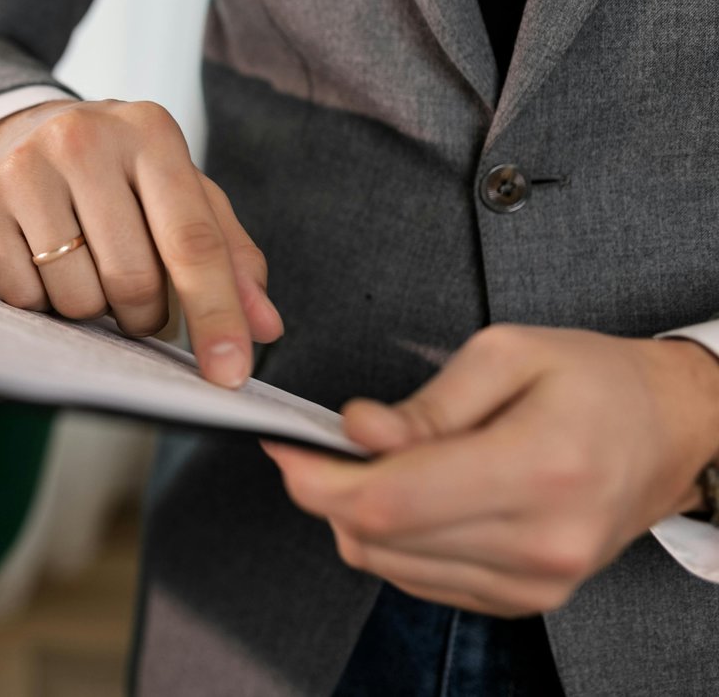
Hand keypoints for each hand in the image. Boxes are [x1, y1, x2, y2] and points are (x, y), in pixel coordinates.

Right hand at [0, 98, 282, 385]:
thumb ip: (231, 256)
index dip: (216, 315)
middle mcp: (84, 139)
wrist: (28, 130)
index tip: (230, 375)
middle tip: (138, 307)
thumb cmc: (121, 174)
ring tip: (88, 274)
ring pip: (75, 296)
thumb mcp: (184, 194)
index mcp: (151, 134)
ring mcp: (25, 166)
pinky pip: (21, 295)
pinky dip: (41, 302)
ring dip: (91, 311)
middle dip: (144, 317)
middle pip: (132, 279)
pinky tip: (44, 267)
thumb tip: (265, 327)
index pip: (192, 241)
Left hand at [264, 325, 718, 615]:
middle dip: (329, 490)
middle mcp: (542, 541)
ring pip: (389, 565)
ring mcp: (537, 582)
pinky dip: (395, 539)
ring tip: (381, 463)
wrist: (668, 430)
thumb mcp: (507, 353)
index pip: (391, 500)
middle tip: (319, 446)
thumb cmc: (595, 381)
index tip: (284, 447)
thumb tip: (357, 431)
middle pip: (380, 539)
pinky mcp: (525, 600)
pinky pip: (420, 579)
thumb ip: (425, 403)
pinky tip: (415, 495)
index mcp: (539, 469)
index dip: (318, 479)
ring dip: (359, 516)